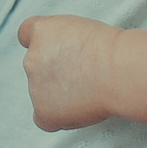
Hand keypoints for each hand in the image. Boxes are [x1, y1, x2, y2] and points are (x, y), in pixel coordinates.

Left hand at [16, 13, 119, 129]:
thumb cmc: (113, 49)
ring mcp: (35, 87)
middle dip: (55, 71)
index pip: (26, 34)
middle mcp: (31, 59)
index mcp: (40, 32)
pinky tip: (77, 109)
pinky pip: (44, 118)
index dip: (41, 43)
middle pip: (37, 67)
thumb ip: (64, 40)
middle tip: (84, 74)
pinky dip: (57, 117)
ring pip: (43, 94)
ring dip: (60, 94)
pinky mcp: (43, 111)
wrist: (119, 71)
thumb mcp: (83, 29)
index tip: (56, 49)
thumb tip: (67, 58)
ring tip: (89, 90)